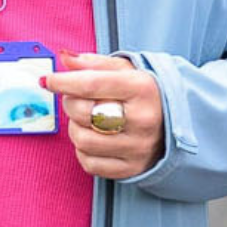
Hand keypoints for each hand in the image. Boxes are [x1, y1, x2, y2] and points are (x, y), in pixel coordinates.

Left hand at [42, 52, 165, 178]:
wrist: (177, 122)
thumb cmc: (146, 93)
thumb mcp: (126, 70)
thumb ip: (93, 63)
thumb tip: (63, 57)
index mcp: (142, 89)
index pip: (91, 84)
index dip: (62, 81)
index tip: (48, 80)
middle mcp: (143, 120)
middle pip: (84, 113)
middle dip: (70, 102)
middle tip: (76, 97)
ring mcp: (138, 148)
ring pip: (83, 141)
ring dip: (75, 128)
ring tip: (86, 119)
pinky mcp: (132, 168)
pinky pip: (90, 163)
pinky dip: (83, 151)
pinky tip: (94, 138)